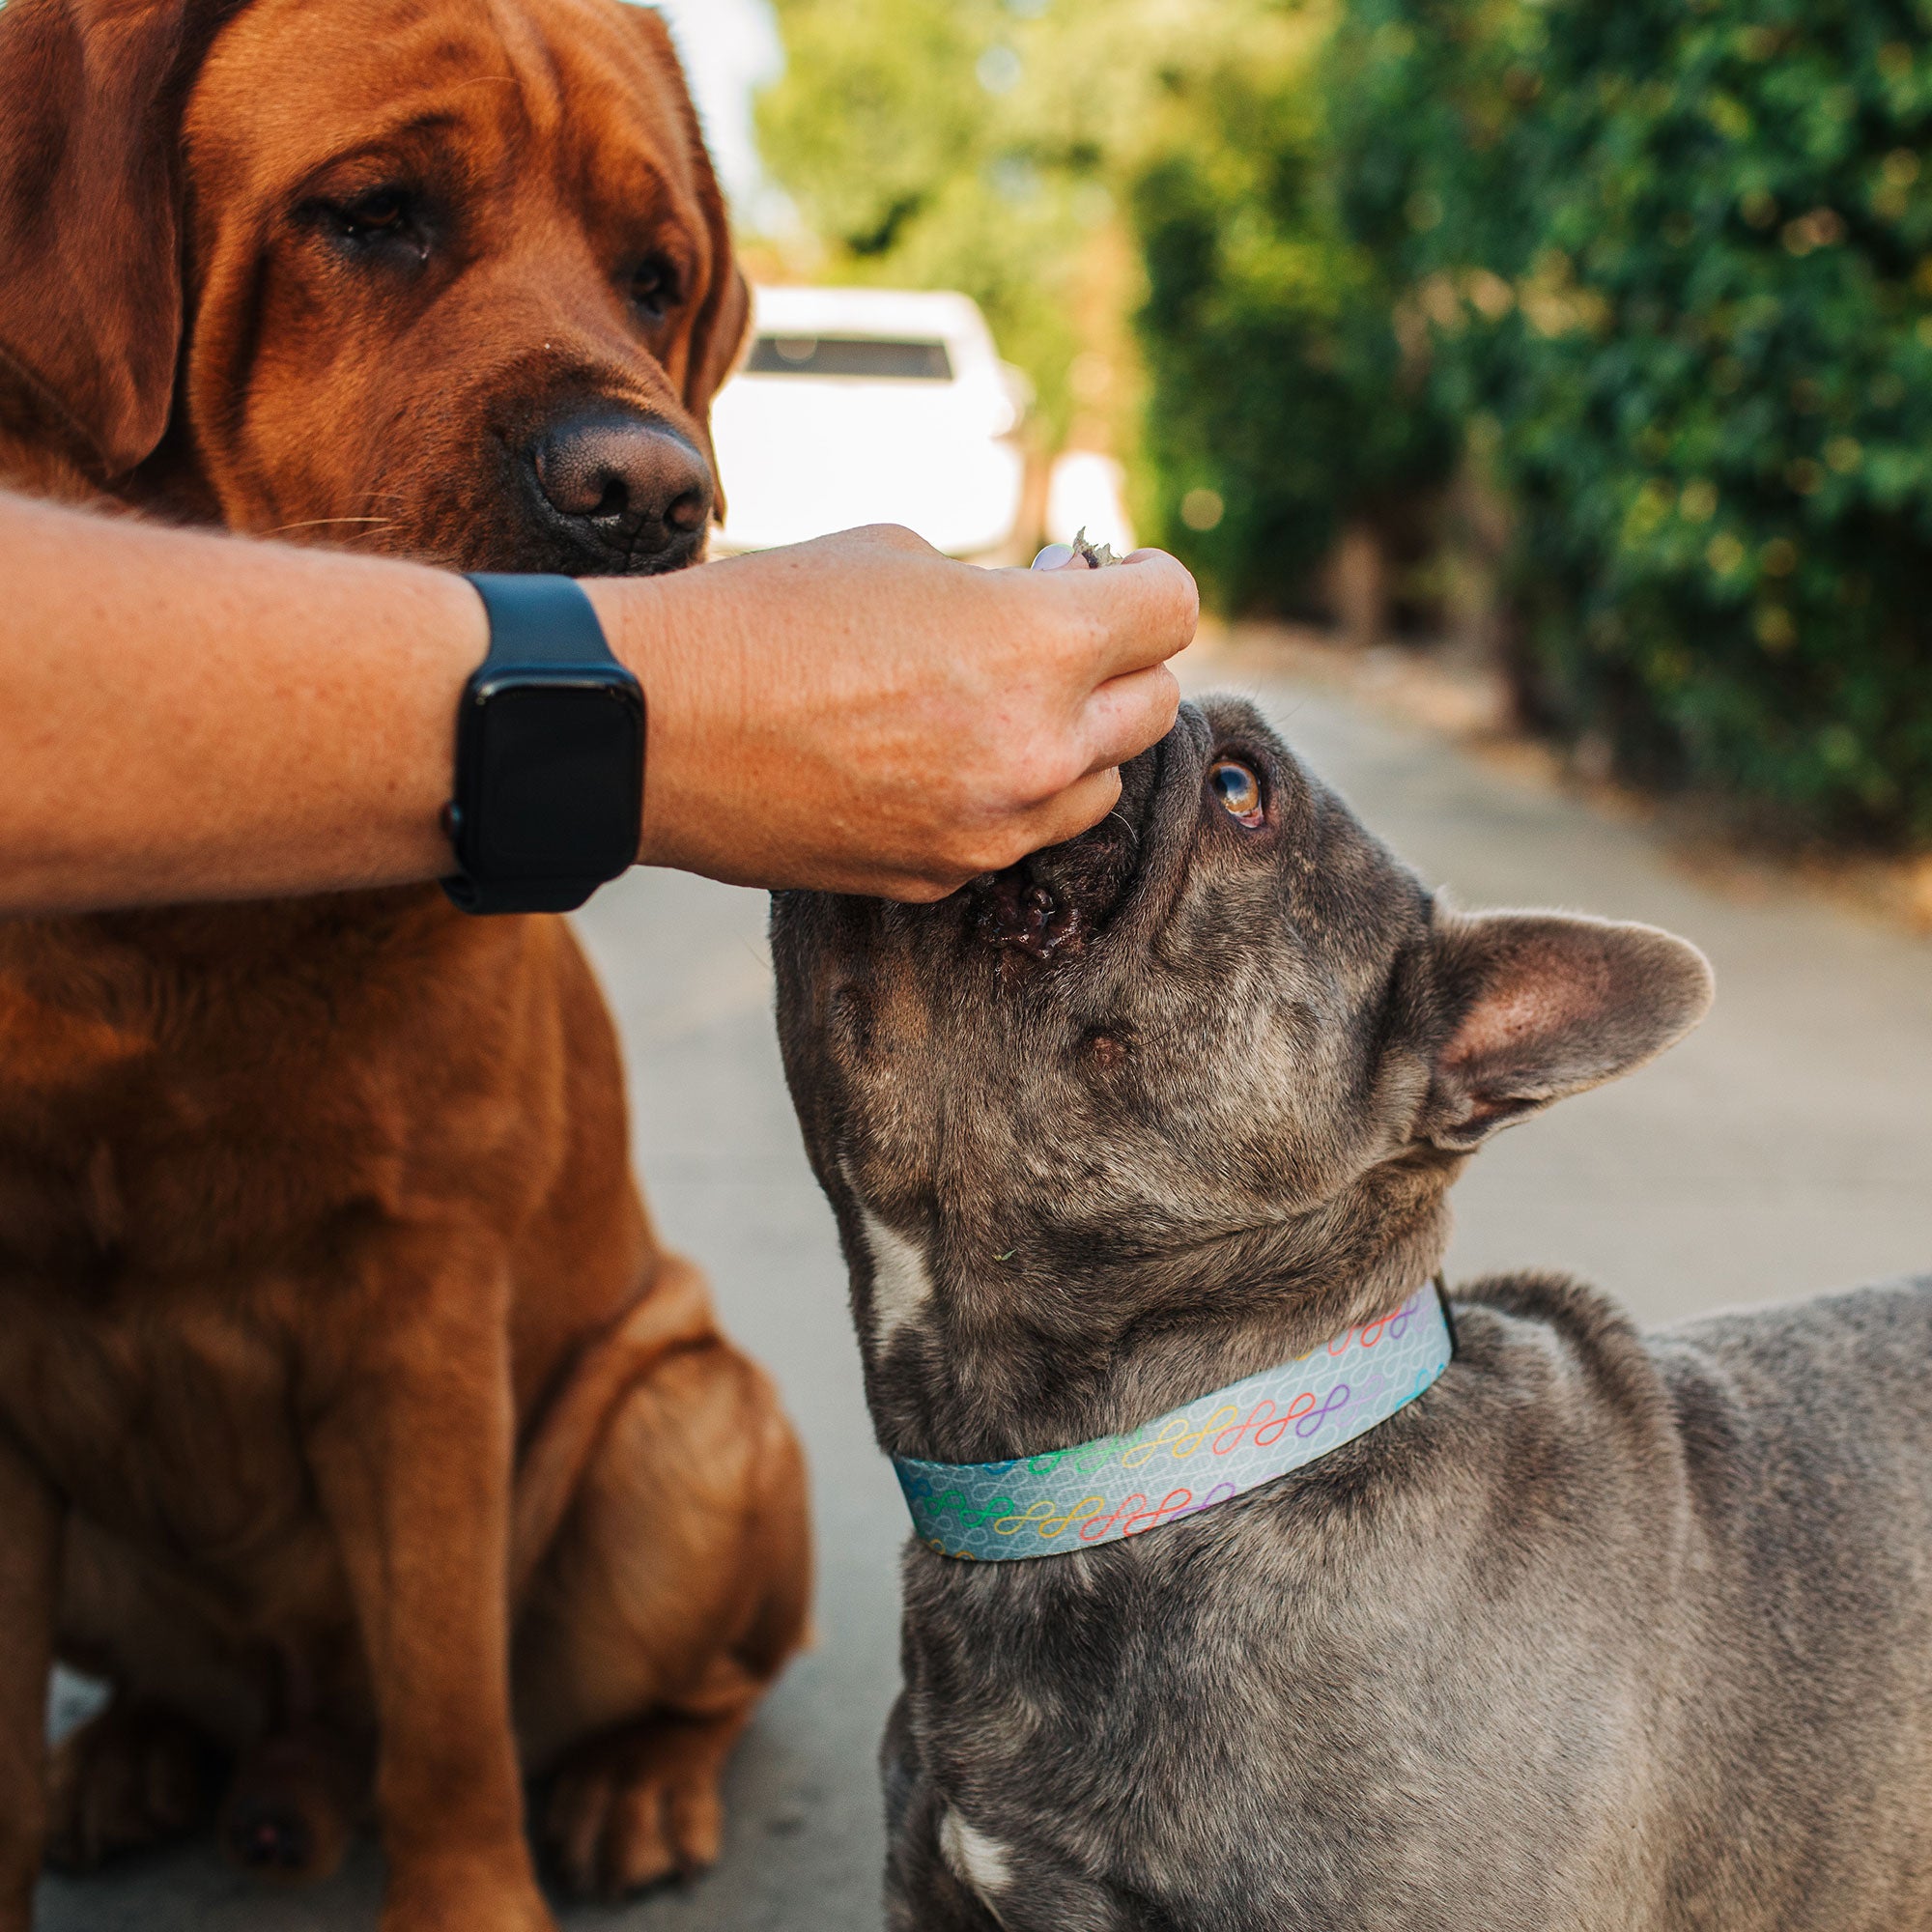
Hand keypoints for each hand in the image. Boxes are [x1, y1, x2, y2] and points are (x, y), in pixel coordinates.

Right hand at [587, 525, 1194, 899]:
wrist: (653, 726)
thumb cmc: (765, 616)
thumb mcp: (902, 557)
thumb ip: (1004, 590)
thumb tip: (1056, 600)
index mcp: (1041, 645)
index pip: (1172, 609)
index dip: (1150, 578)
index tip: (1122, 573)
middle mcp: (1039, 749)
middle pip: (1153, 705)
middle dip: (1119, 662)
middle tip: (1063, 636)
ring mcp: (992, 828)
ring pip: (1097, 788)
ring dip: (1074, 742)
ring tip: (1001, 704)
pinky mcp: (940, 878)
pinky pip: (1014, 836)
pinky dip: (1002, 798)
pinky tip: (935, 760)